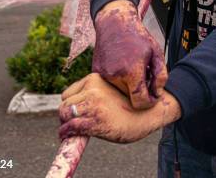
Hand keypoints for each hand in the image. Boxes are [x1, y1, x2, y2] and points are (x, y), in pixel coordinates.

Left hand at [58, 73, 180, 142]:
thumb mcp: (111, 89)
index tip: (76, 113)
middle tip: (71, 123)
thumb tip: (77, 105)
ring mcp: (94, 105)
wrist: (150, 111)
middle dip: (66, 115)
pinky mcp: (97, 121)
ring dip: (65, 124)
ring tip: (70, 130)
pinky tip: (67, 136)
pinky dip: (66, 133)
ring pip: (64, 113)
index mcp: (96, 79)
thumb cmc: (131, 103)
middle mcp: (93, 89)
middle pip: (64, 104)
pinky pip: (71, 126)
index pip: (69, 93)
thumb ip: (95, 92)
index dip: (71, 105)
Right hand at [92, 0, 167, 109]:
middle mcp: (115, 75)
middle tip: (145, 77)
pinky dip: (118, 80)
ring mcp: (103, 75)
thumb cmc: (138, 36)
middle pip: (130, 97)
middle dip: (139, 91)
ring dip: (128, 86)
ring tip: (133, 69)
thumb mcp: (156, 52)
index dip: (149, 102)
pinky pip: (109, 84)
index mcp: (132, 71)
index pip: (140, 102)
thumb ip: (161, 75)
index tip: (153, 96)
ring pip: (119, 92)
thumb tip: (157, 93)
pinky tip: (123, 66)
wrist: (115, 23)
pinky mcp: (96, 72)